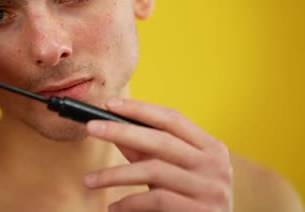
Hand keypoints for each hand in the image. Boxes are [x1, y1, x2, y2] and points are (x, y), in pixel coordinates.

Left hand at [84, 99, 232, 211]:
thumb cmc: (187, 201)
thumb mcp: (168, 172)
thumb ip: (145, 151)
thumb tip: (112, 126)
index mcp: (211, 147)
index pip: (172, 118)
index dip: (140, 109)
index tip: (109, 104)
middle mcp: (216, 165)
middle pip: (161, 140)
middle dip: (121, 130)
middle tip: (91, 127)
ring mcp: (211, 189)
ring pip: (153, 170)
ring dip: (114, 174)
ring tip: (89, 180)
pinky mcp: (203, 211)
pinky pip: (156, 200)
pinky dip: (129, 203)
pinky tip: (114, 207)